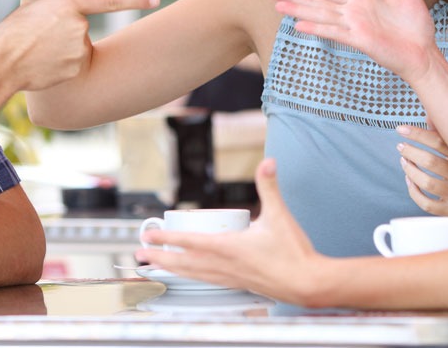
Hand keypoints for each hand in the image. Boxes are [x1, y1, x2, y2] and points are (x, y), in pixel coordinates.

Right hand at [0, 0, 158, 92]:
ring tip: (38, 52)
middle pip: (80, 30)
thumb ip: (60, 13)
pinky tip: (43, 66)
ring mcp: (80, 48)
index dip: (134, 0)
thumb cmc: (12, 33)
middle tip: (40, 40)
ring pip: (77, 49)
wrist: (1, 61)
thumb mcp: (36, 11)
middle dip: (64, 36)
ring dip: (61, 52)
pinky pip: (74, 66)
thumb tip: (77, 25)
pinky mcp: (78, 68)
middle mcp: (79, 25)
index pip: (109, 1)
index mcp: (67, 4)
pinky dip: (61, 67)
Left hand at [136, 158, 327, 305]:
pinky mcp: (238, 284)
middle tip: (139, 254)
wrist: (308, 284)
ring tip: (154, 266)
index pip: (190, 242)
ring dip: (171, 269)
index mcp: (230, 248)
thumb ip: (270, 187)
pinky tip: (189, 275)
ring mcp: (230, 277)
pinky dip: (191, 276)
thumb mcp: (280, 215)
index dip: (168, 238)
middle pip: (184, 262)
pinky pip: (206, 280)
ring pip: (192, 274)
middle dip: (159, 257)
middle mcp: (225, 265)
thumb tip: (268, 162)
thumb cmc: (294, 253)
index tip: (149, 236)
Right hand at [269, 0, 437, 82]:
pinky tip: (299, 26)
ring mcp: (354, 27)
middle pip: (317, 3)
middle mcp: (352, 14)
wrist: (424, 52)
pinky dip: (318, 29)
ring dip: (299, 11)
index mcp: (360, 3)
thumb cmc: (416, 27)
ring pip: (321, 16)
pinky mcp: (360, 41)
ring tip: (278, 7)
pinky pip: (335, 33)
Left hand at [395, 124, 447, 220]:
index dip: (418, 133)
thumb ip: (446, 135)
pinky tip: (410, 182)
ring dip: (410, 170)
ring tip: (404, 162)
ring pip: (427, 182)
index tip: (401, 129)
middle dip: (411, 151)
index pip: (440, 141)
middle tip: (400, 146)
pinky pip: (427, 203)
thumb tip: (429, 113)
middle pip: (431, 161)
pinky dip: (414, 192)